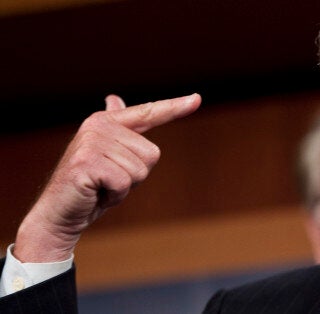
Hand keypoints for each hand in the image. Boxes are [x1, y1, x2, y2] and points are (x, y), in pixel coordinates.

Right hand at [13, 93, 201, 261]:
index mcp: (106, 121)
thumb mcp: (108, 155)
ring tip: (101, 186)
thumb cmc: (90, 185)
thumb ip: (117, 128)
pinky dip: (116, 196)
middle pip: (152, 154)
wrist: (59, 213)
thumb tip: (114, 99)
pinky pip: (125, 183)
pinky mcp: (87, 163)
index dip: (175, 107)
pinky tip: (97, 193)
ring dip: (125, 187)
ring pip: (140, 170)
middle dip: (135, 175)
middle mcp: (98, 126)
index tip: (197, 99)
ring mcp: (91, 143)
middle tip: (108, 179)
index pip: (148, 112)